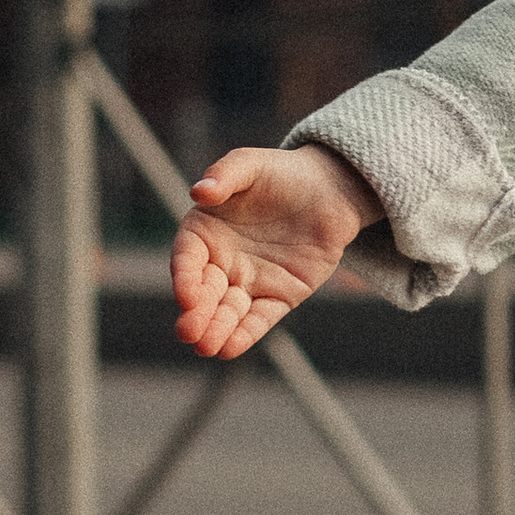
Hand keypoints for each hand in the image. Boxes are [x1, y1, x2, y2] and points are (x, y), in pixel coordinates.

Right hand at [170, 143, 382, 361]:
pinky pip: (259, 319)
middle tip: (189, 333)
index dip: (184, 278)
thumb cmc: (282, 173)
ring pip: (228, 312)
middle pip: (204, 293)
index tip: (186, 296)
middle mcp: (222, 262)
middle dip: (196, 314)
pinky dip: (245, 334)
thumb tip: (200, 191)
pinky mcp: (278, 297)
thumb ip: (225, 175)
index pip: (187, 259)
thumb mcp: (250, 164)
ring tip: (207, 348)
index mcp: (205, 232)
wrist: (329, 190)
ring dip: (216, 330)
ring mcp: (250, 282)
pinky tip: (230, 349)